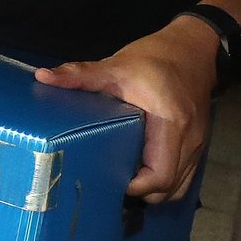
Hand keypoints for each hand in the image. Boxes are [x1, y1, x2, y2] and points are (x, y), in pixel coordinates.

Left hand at [34, 15, 219, 203]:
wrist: (193, 49)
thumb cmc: (156, 58)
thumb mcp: (117, 65)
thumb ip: (81, 74)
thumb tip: (43, 76)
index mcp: (171, 124)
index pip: (159, 176)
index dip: (134, 186)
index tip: (107, 178)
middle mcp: (190, 141)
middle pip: (169, 188)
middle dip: (140, 192)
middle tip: (108, 180)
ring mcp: (198, 145)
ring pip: (179, 187)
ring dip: (153, 190)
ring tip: (122, 178)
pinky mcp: (197, 144)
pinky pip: (184, 176)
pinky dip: (164, 180)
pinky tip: (140, 170)